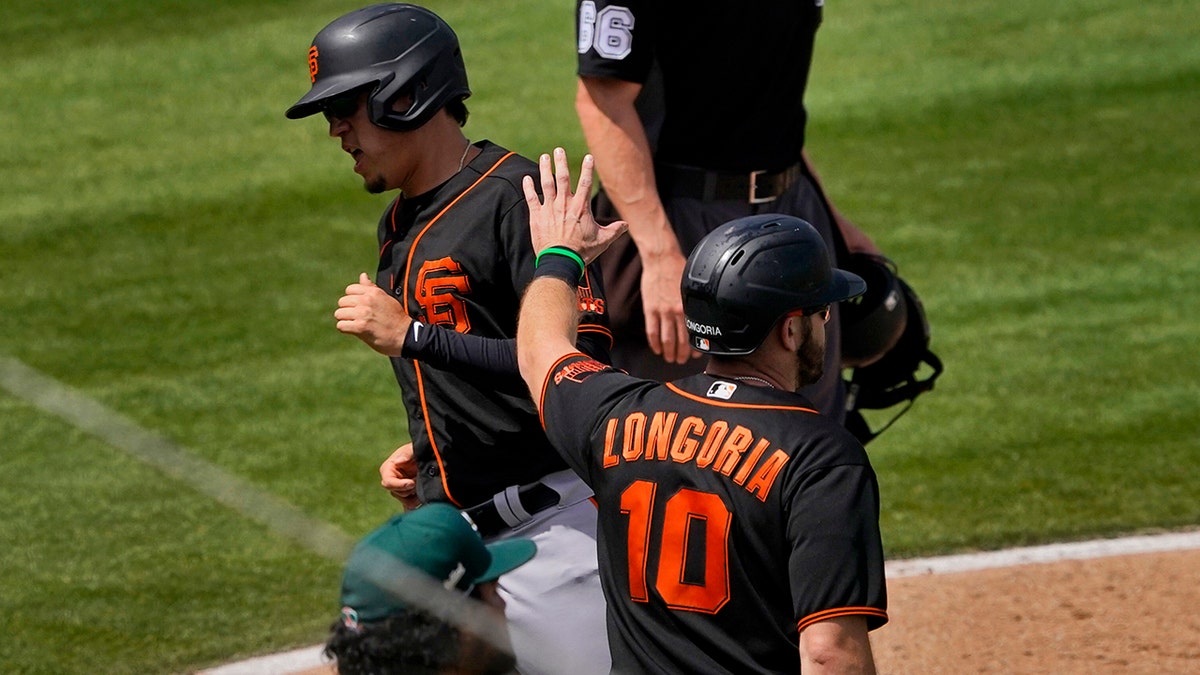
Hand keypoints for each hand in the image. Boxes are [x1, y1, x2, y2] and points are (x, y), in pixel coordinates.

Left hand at [334, 273, 411, 356]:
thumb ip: (371, 288)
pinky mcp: (360, 327)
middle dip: (347, 310)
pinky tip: (355, 331)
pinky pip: (341, 326)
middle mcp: (367, 300)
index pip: (350, 289)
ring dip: (345, 320)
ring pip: (339, 313)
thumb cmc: (396, 318)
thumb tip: (362, 275)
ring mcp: (363, 313)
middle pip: (342, 302)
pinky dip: (345, 329)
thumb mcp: (386, 298)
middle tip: (357, 318)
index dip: (352, 299)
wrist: (405, 335)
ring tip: (355, 324)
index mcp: (373, 292)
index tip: (359, 307)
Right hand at [379, 442, 421, 510]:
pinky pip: (410, 506)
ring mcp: (400, 489)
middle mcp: (392, 481)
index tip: (412, 483)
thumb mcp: (413, 448)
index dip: (399, 485)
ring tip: (423, 487)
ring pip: (405, 501)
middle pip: (396, 493)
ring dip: (415, 497)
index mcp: (388, 469)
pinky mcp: (409, 496)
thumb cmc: (418, 449)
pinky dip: (415, 506)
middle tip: (419, 483)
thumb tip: (398, 461)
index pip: (388, 482)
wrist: (429, 456)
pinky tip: (422, 505)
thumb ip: (407, 454)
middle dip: (409, 490)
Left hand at [521, 147, 627, 263]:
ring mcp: (549, 208)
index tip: (589, 157)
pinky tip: (526, 178)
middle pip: (562, 177)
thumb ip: (614, 230)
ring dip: (544, 169)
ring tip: (544, 157)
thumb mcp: (602, 241)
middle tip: (558, 150)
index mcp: (581, 207)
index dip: (587, 169)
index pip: (585, 183)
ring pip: (546, 183)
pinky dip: (528, 187)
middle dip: (560, 162)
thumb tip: (626, 225)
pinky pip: (531, 198)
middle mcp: (565, 204)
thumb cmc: (582, 251)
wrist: (561, 261)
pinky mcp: (537, 216)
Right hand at [639, 251, 697, 363]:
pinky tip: (657, 350)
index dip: (695, 347)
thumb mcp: (691, 286)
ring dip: (669, 353)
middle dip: (682, 355)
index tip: (695, 354)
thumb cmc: (678, 268)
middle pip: (681, 340)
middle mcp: (677, 311)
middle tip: (682, 361)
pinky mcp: (650, 309)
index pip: (694, 333)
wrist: (661, 258)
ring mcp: (662, 311)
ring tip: (670, 359)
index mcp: (689, 306)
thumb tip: (700, 313)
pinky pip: (652, 331)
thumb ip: (694, 302)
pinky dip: (655, 343)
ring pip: (666, 339)